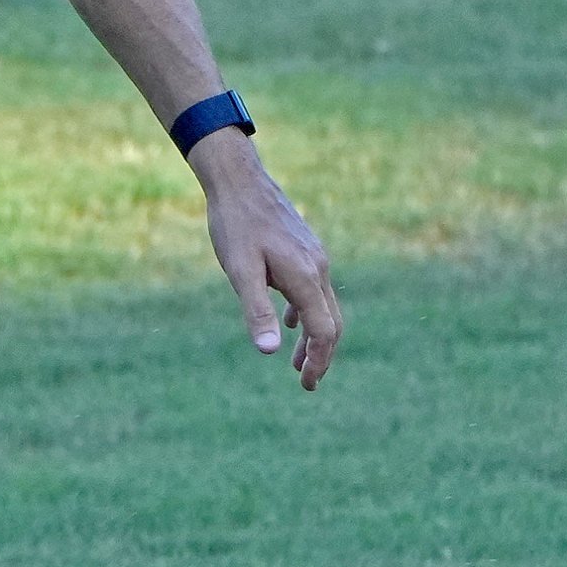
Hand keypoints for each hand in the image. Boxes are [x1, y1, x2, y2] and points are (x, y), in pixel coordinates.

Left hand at [191, 132, 342, 388]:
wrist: (240, 181)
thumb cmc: (235, 225)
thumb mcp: (239, 272)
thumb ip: (256, 311)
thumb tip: (270, 352)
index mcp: (306, 277)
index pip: (324, 331)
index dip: (319, 361)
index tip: (307, 385)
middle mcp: (318, 268)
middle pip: (331, 322)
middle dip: (322, 355)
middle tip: (307, 382)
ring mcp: (314, 257)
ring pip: (323, 306)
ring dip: (314, 337)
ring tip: (297, 362)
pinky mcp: (304, 249)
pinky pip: (314, 289)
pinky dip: (307, 313)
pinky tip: (291, 323)